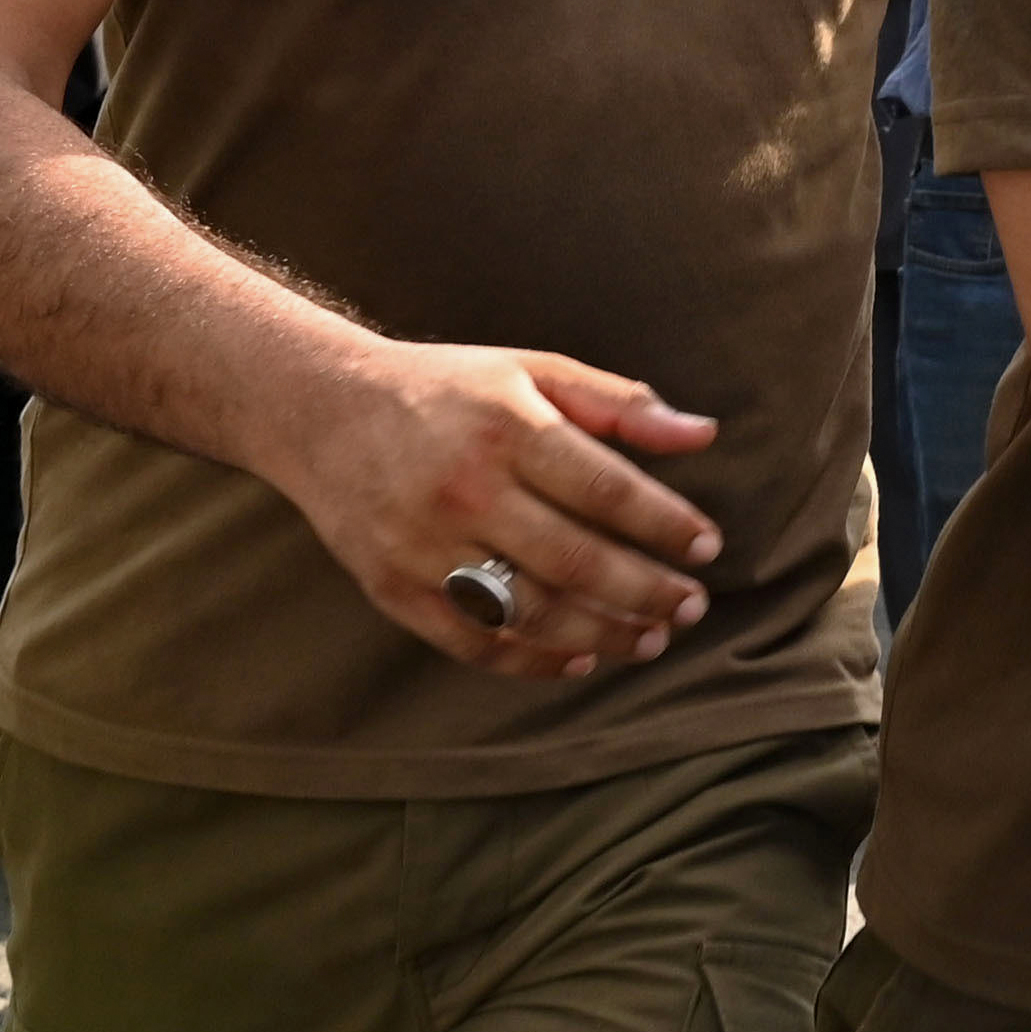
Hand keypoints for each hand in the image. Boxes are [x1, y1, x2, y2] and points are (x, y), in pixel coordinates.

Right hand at [254, 333, 733, 680]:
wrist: (321, 410)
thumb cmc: (447, 388)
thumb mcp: (533, 370)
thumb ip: (619, 404)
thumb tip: (703, 434)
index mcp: (508, 429)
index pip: (608, 490)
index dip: (666, 525)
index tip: (710, 548)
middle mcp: (466, 491)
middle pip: (576, 561)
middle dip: (647, 592)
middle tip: (695, 607)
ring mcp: (425, 547)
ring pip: (530, 612)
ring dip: (602, 635)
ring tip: (651, 640)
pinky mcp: (393, 588)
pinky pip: (473, 641)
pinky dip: (531, 660)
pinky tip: (580, 659)